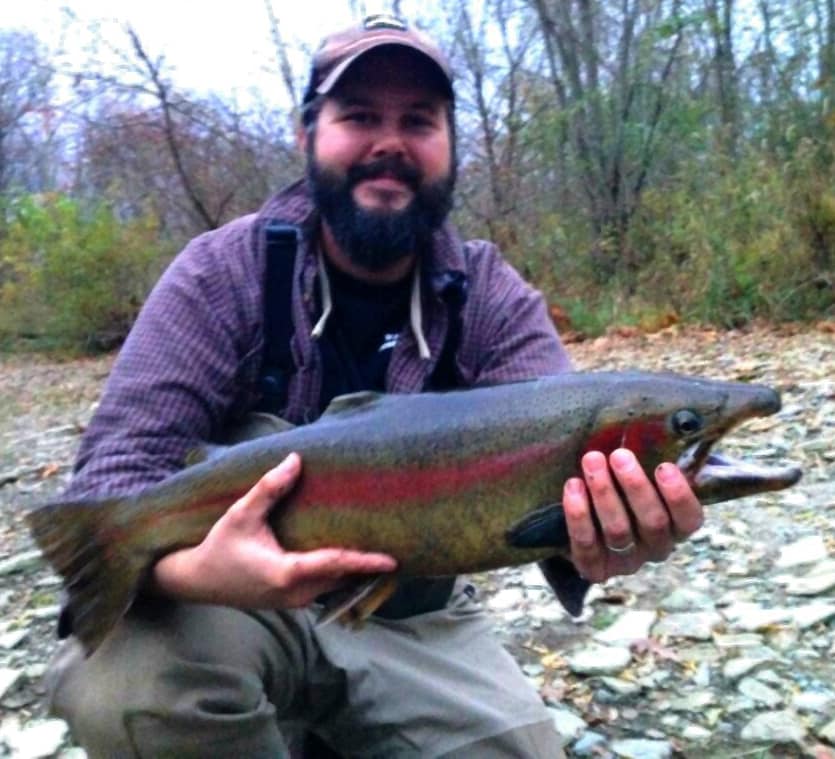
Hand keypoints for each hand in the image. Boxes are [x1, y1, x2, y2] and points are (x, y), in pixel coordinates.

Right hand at [151, 453, 397, 608]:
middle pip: (342, 577)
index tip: (392, 560)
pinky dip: (342, 575)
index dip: (365, 562)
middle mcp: (295, 593)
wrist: (197, 581)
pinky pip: (326, 589)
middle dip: (368, 565)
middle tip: (400, 547)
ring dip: (356, 571)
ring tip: (383, 552)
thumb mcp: (241, 513)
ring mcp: (294, 602)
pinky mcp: (292, 601)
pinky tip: (355, 559)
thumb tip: (296, 459)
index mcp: (286, 573)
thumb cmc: (219, 545)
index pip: (334, 565)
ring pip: (335, 586)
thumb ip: (269, 488)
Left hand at [562, 448, 702, 582]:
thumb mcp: (646, 472)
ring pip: (618, 530)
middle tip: (620, 455)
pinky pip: (586, 545)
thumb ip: (658, 456)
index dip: (679, 495)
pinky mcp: (595, 568)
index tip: (664, 467)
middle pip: (653, 522)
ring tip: (592, 460)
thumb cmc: (623, 485)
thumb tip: (670, 423)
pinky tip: (572, 487)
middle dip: (635, 486)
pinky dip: (578, 515)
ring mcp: (625, 561)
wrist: (586, 519)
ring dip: (604, 493)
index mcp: (677, 526)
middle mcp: (656, 548)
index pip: (689, 518)